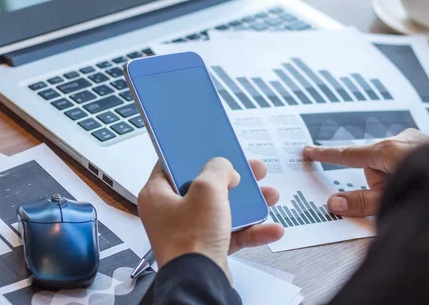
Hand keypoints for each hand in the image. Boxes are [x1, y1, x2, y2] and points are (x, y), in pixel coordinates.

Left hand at [138, 158, 283, 282]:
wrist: (199, 282)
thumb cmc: (191, 239)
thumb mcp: (207, 190)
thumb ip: (218, 169)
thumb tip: (225, 168)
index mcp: (157, 194)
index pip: (172, 164)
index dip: (195, 153)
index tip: (212, 146)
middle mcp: (170, 212)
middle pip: (205, 186)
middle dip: (234, 178)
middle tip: (252, 169)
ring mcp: (188, 231)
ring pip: (222, 209)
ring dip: (249, 203)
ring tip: (270, 194)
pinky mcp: (205, 248)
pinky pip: (231, 233)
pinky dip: (251, 230)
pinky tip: (271, 228)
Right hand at [303, 128, 428, 216]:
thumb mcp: (391, 199)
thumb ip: (361, 201)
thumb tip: (333, 202)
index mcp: (386, 150)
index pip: (347, 154)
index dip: (325, 154)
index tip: (307, 151)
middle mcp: (400, 138)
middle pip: (371, 162)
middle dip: (377, 180)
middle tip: (393, 195)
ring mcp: (416, 138)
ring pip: (389, 160)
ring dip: (394, 175)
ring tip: (412, 187)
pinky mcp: (427, 142)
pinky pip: (404, 155)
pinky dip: (405, 168)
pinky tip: (421, 177)